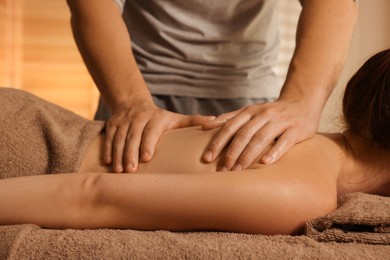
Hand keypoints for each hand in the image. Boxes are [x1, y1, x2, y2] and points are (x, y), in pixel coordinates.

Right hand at [105, 102, 214, 172]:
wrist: (133, 104)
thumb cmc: (160, 118)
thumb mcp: (176, 118)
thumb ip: (194, 121)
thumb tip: (216, 121)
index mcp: (156, 118)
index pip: (151, 130)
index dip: (148, 143)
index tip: (147, 157)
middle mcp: (138, 118)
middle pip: (133, 136)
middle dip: (131, 153)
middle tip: (130, 171)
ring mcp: (124, 121)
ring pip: (119, 138)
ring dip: (118, 154)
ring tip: (119, 171)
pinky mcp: (112, 124)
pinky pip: (108, 137)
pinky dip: (108, 150)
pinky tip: (109, 163)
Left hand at [201, 100, 319, 170]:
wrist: (303, 103)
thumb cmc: (272, 113)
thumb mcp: (250, 112)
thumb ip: (230, 119)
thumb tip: (204, 126)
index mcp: (250, 111)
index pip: (230, 127)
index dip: (217, 142)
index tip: (206, 158)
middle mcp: (263, 114)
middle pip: (243, 134)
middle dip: (230, 153)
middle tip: (221, 171)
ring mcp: (280, 121)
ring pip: (261, 138)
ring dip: (248, 155)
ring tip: (238, 171)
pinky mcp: (296, 129)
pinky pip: (285, 141)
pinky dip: (275, 151)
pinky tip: (265, 163)